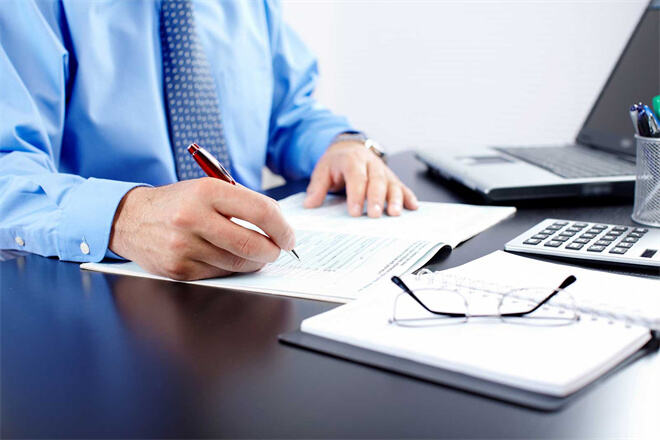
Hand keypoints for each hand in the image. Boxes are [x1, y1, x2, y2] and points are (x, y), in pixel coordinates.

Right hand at [109, 179, 295, 280]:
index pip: (261, 211)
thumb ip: (243, 202)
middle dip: (273, 250)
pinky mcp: (178, 268)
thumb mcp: (208, 188)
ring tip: (256, 254)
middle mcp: (193, 217)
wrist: (131, 219)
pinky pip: (219, 274)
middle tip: (277, 250)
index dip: (282, 228)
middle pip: (252, 243)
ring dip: (255, 262)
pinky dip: (231, 269)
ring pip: (238, 263)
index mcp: (207, 191)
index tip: (288, 236)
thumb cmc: (178, 202)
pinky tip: (230, 259)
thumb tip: (279, 225)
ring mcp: (184, 245)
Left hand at [303, 141, 417, 216]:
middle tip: (375, 215)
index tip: (355, 211)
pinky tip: (413, 207)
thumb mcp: (322, 171)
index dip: (356, 195)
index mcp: (351, 160)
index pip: (356, 177)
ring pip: (392, 183)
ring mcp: (383, 170)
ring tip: (394, 213)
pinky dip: (408, 196)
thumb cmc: (336, 162)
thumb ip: (317, 188)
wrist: (349, 148)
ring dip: (395, 199)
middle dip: (376, 199)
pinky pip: (401, 186)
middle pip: (376, 180)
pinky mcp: (391, 177)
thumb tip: (310, 205)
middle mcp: (370, 164)